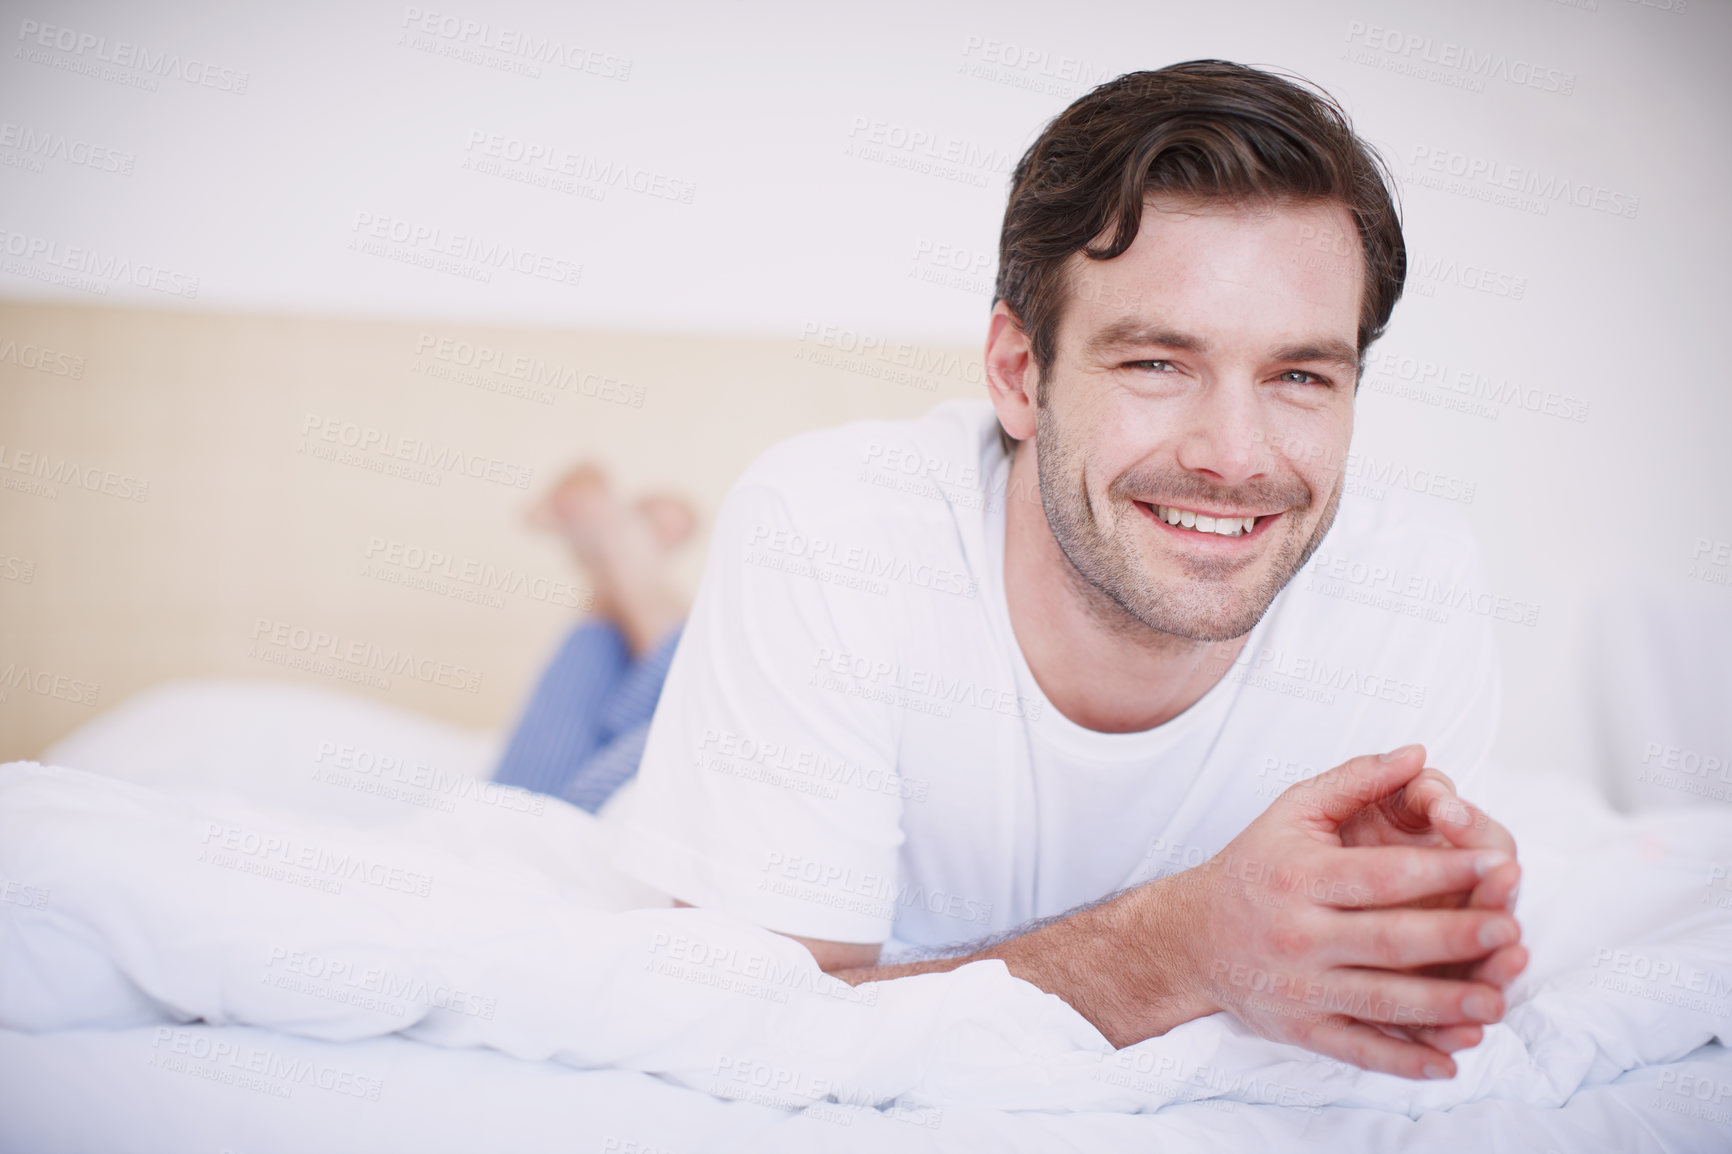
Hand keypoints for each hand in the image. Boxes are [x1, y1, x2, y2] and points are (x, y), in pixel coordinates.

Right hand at [1162, 748, 1521, 1079]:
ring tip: (1496, 1001)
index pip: (1382, 875)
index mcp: (1301, 877)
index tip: (1496, 862)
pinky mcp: (1301, 1030)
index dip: (1442, 868)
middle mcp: (1298, 935)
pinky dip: (1404, 1061)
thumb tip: (1418, 753)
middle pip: (1389, 940)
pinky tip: (1450, 1061)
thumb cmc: (1255, 867)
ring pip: (1380, 1002)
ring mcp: (1300, 988)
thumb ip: (1356, 780)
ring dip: (1442, 1006)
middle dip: (1454, 936)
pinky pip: (1358, 1050)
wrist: (1191, 936)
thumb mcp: (1292, 811)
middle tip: (1511, 929)